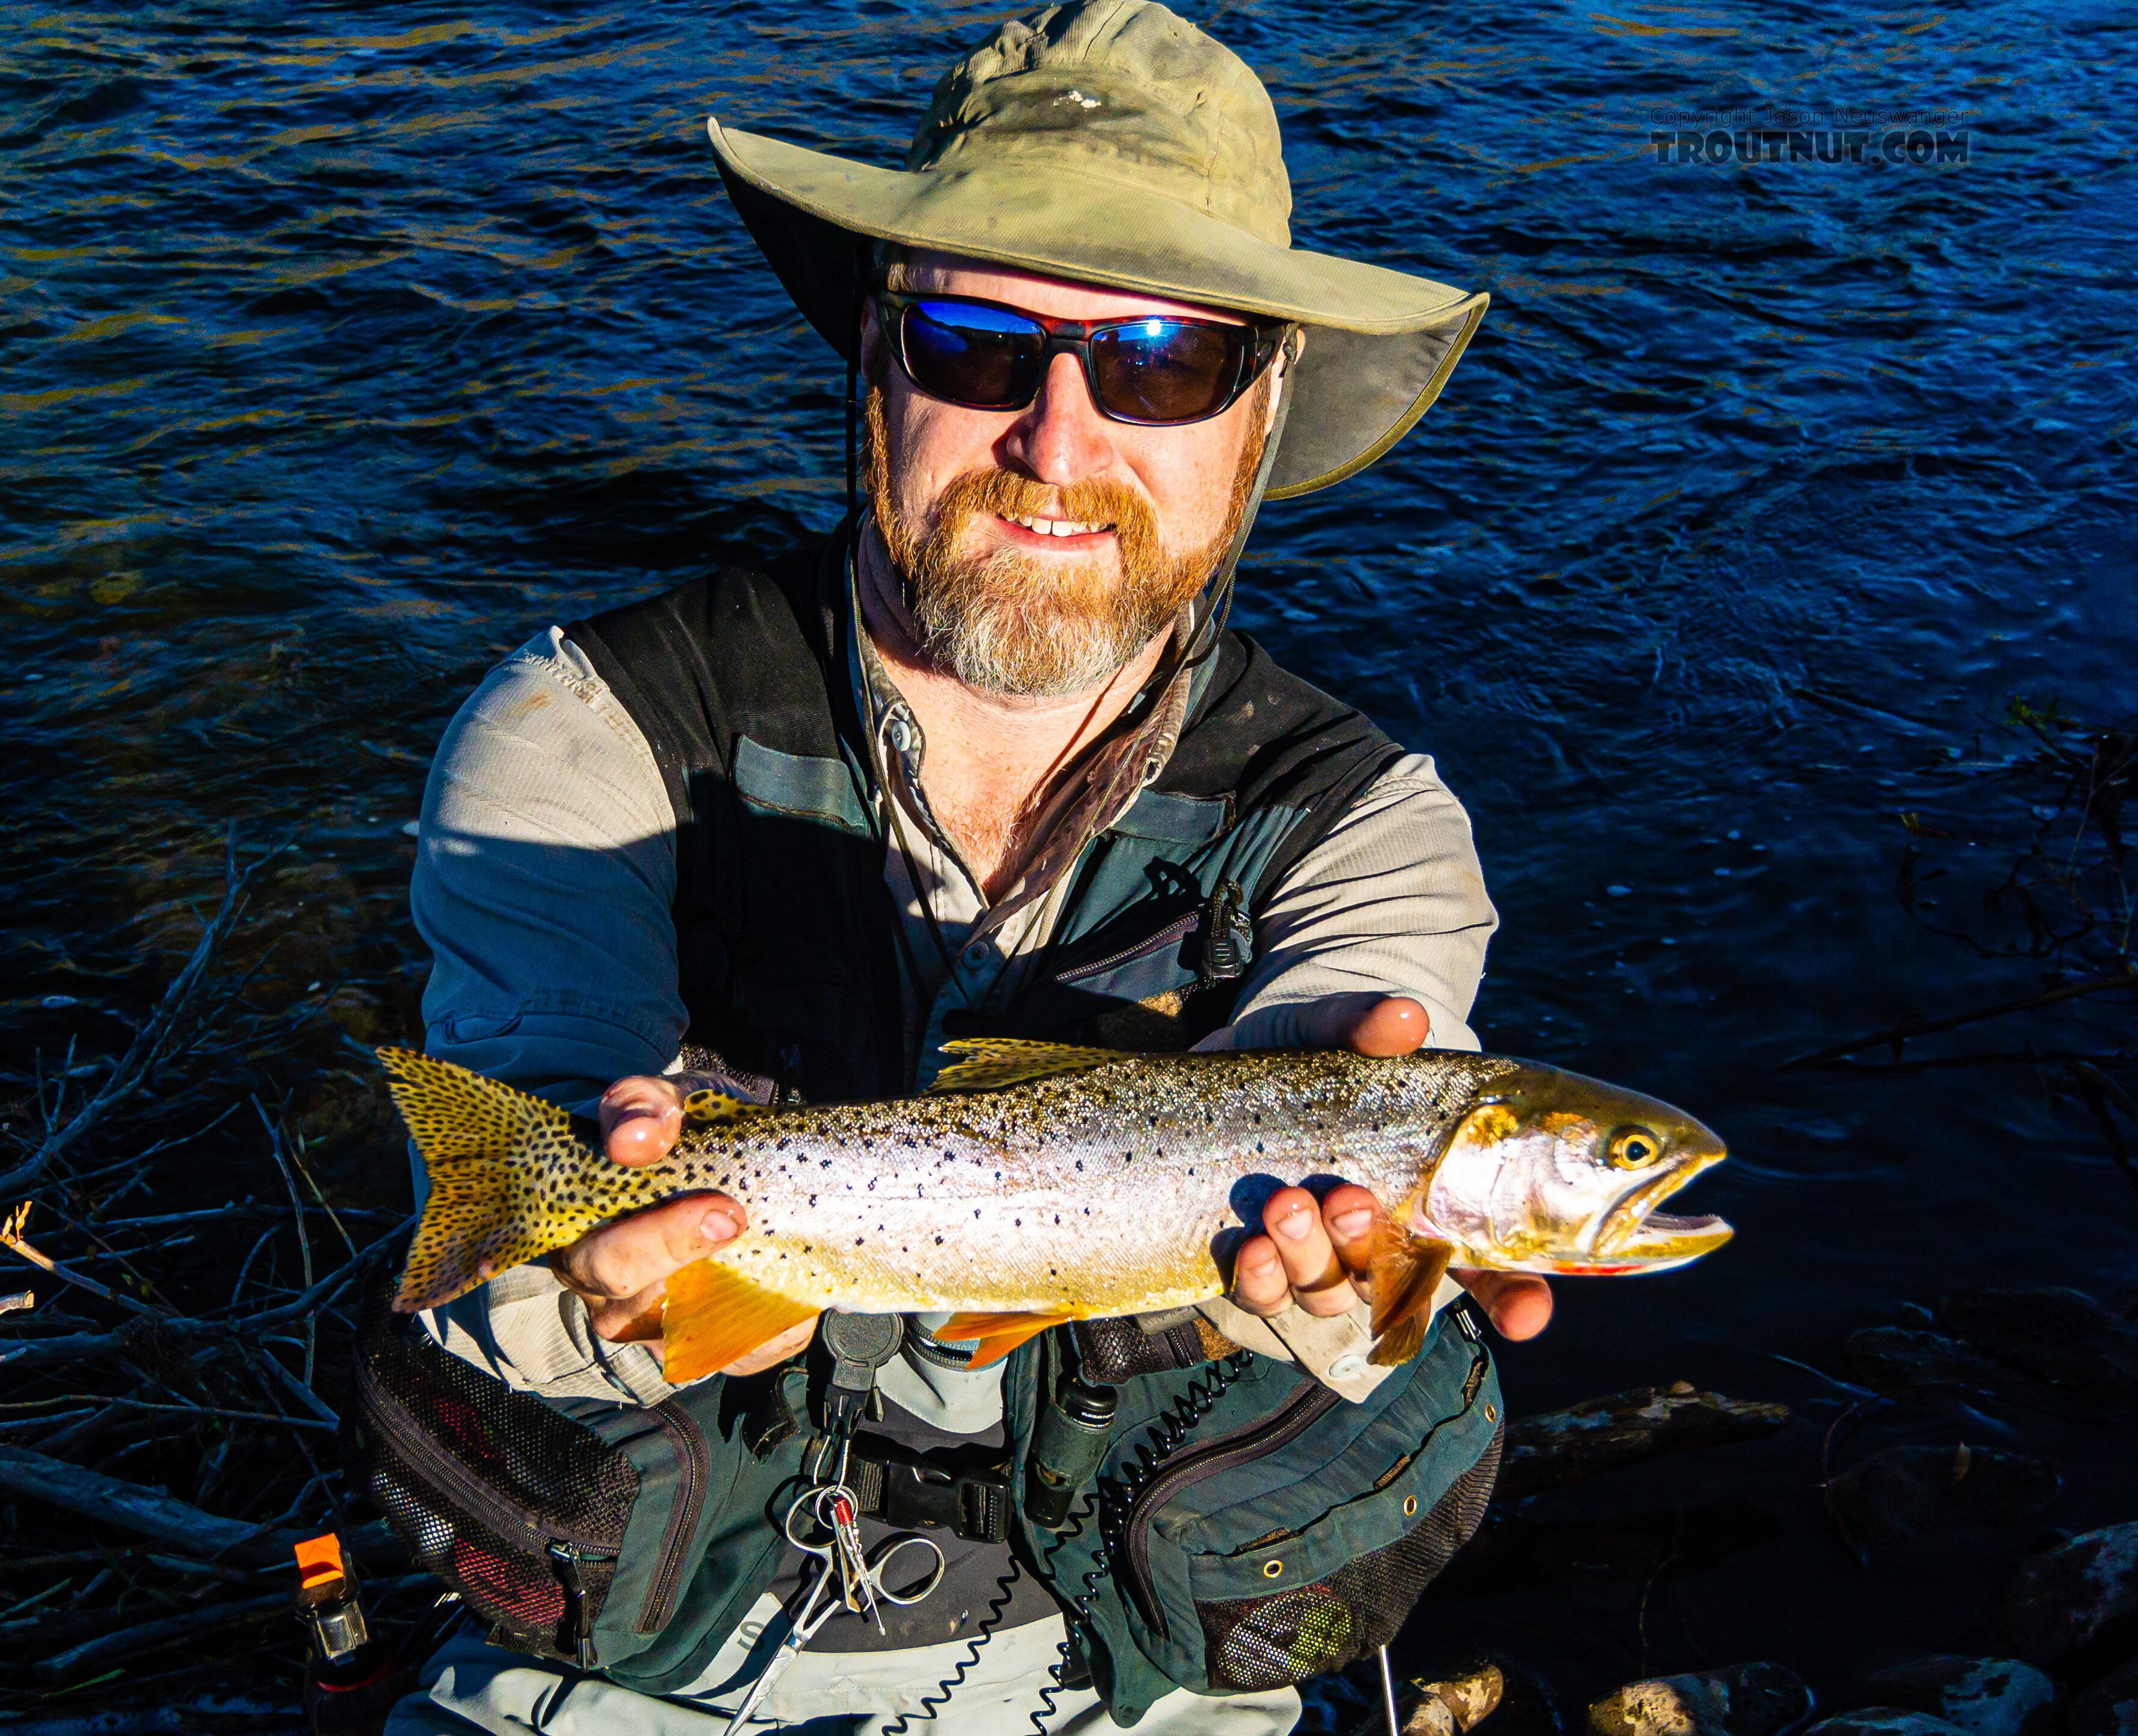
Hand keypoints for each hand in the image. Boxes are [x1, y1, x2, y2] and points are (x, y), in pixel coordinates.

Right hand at [548, 1074, 816, 1374]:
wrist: (682, 1156)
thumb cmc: (661, 1133)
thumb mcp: (651, 1102)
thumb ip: (640, 1106)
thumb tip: (635, 1139)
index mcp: (580, 1242)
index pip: (611, 1262)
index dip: (667, 1241)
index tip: (726, 1210)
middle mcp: (611, 1299)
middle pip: (656, 1312)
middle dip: (718, 1275)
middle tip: (763, 1231)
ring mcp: (656, 1329)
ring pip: (706, 1339)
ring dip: (756, 1304)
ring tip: (793, 1256)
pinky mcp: (702, 1343)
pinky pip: (745, 1352)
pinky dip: (780, 1324)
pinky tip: (801, 1288)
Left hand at [1209, 994, 1552, 1341]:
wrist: (1240, 1061)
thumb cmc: (1315, 1056)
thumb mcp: (1336, 1028)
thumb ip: (1366, 1024)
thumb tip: (1405, 1016)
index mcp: (1428, 1204)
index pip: (1490, 1269)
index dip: (1515, 1298)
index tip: (1526, 1314)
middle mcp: (1377, 1244)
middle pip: (1392, 1285)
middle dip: (1368, 1249)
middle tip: (1350, 1199)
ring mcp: (1314, 1256)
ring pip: (1324, 1293)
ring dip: (1309, 1260)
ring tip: (1286, 1207)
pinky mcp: (1254, 1257)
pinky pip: (1260, 1293)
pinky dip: (1256, 1277)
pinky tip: (1247, 1248)